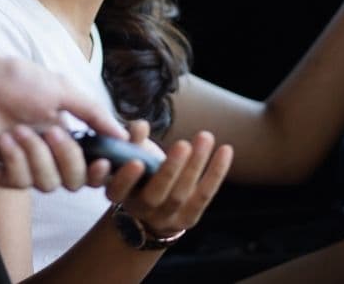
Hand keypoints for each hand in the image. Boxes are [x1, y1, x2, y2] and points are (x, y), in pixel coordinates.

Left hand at [0, 25, 127, 190]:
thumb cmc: (13, 78)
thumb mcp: (62, 89)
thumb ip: (93, 113)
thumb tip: (123, 133)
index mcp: (61, 134)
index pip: (89, 166)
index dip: (99, 170)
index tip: (104, 161)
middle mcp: (43, 152)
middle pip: (72, 180)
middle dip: (66, 157)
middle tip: (52, 132)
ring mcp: (19, 164)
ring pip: (46, 184)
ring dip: (35, 155)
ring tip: (16, 130)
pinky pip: (17, 183)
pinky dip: (14, 160)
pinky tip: (1, 139)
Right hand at [103, 121, 232, 239]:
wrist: (152, 211)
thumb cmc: (139, 173)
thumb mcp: (129, 157)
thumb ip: (132, 140)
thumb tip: (140, 125)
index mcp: (119, 194)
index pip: (118, 190)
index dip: (126, 178)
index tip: (136, 161)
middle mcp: (140, 210)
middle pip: (155, 194)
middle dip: (170, 170)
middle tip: (182, 144)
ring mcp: (165, 218)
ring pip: (181, 194)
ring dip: (195, 164)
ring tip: (205, 137)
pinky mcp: (188, 219)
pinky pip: (204, 195)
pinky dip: (216, 172)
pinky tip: (225, 149)